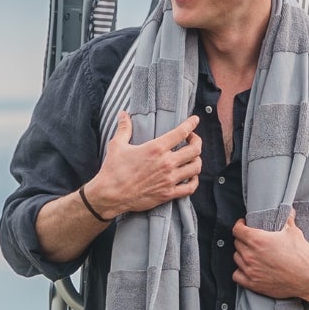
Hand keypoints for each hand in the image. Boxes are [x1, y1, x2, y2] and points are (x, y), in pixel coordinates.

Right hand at [85, 112, 202, 215]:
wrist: (111, 195)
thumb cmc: (113, 170)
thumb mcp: (117, 145)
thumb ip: (124, 128)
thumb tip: (123, 114)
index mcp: (156, 148)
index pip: (181, 132)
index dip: (191, 124)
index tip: (194, 120)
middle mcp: (166, 163)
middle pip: (194, 149)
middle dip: (197, 141)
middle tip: (192, 140)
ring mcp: (169, 179)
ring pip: (196, 167)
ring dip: (197, 160)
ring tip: (192, 158)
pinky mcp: (168, 194)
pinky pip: (190, 187)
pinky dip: (194, 181)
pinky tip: (190, 177)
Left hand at [231, 214, 308, 300]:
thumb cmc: (302, 256)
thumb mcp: (295, 233)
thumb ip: (287, 219)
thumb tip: (288, 211)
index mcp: (258, 240)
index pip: (237, 230)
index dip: (240, 225)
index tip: (243, 225)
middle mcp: (251, 255)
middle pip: (237, 243)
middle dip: (243, 239)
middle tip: (252, 240)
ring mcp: (250, 271)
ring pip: (236, 258)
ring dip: (242, 254)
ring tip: (251, 253)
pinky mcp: (253, 284)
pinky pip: (236, 276)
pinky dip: (240, 271)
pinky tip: (247, 268)